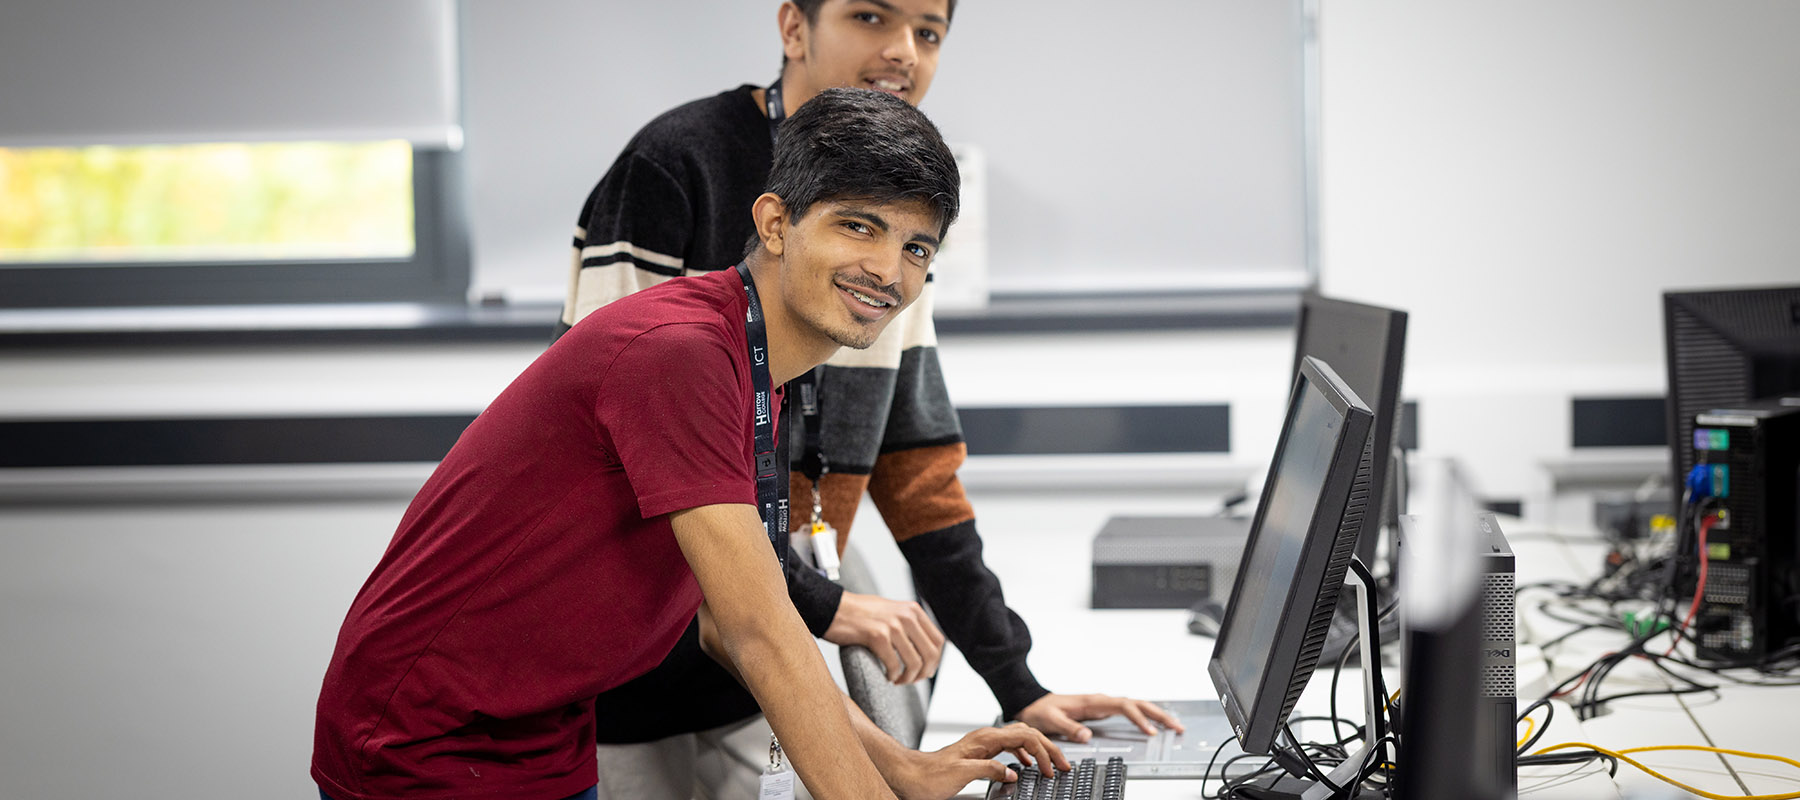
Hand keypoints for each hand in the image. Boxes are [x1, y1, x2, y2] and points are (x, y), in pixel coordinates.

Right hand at [824, 591, 944, 683]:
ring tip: (897, 680)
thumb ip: (909, 623)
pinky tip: (886, 676)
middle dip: (923, 673)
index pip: (938, 641)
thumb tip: (926, 648)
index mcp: (913, 610)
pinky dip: (892, 676)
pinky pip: (894, 665)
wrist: (833, 608)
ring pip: (914, 663)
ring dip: (907, 678)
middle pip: (930, 654)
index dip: (934, 661)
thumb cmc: (859, 613)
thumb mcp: (892, 611)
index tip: (925, 671)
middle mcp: (906, 616)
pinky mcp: (877, 636)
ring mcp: (893, 625)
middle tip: (911, 680)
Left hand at [888, 722, 1070, 799]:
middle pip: (1026, 734)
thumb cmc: (930, 776)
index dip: (1043, 751)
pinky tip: (1026, 765)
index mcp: (984, 739)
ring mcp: (982, 744)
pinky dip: (1023, 754)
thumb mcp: (962, 774)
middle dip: (1048, 748)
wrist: (910, 775)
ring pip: (1019, 740)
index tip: (1052, 768)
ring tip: (1050, 765)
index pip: (1024, 736)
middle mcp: (985, 737)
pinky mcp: (979, 753)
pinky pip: (1009, 748)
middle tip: (1063, 764)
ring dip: (1038, 751)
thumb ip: (990, 770)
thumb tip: (1014, 773)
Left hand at [1015, 693, 1185, 742]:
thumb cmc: (1042, 711)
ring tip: (1173, 725)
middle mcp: (1101, 701)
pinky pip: (1129, 711)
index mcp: (1093, 701)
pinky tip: (1152, 724)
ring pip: (1136, 706)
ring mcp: (1104, 705)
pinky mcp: (1103, 711)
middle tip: (1177, 726)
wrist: (1034, 703)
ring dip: (1155, 714)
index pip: (1124, 706)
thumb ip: (1069, 728)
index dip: (1139, 718)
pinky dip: (1144, 716)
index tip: (1151, 731)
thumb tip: (1087, 736)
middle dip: (1159, 714)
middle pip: (1137, 704)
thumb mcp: (1052, 721)